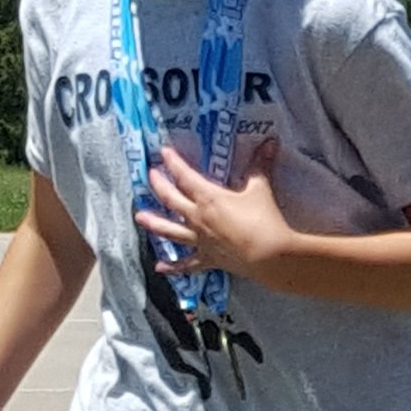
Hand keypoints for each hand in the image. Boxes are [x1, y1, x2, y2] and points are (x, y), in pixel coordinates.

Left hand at [135, 134, 295, 285]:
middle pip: (171, 200)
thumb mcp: (261, 189)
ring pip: (170, 231)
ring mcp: (200, 240)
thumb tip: (270, 143)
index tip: (164, 152)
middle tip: (150, 175)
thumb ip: (261, 166)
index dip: (174, 162)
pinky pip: (187, 264)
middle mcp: (197, 218)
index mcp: (208, 198)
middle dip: (159, 185)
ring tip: (140, 217)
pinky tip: (160, 268)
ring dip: (154, 223)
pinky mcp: (208, 258)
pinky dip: (173, 267)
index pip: (185, 176)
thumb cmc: (264, 220)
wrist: (270, 256)